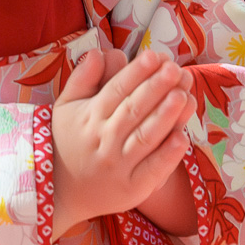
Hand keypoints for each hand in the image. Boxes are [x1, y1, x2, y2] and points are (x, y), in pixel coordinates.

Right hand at [50, 47, 195, 237]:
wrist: (61, 193)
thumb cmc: (67, 142)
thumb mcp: (66, 107)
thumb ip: (83, 78)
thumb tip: (101, 51)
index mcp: (89, 117)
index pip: (116, 90)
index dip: (136, 73)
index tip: (155, 56)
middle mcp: (103, 141)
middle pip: (133, 110)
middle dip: (155, 88)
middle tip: (175, 69)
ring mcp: (117, 166)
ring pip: (145, 137)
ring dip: (165, 116)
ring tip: (183, 95)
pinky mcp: (131, 189)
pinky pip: (152, 171)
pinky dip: (167, 156)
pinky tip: (182, 138)